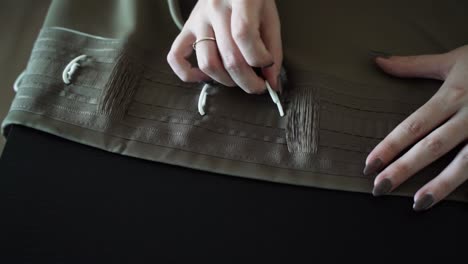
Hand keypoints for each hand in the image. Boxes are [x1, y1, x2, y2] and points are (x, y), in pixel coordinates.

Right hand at [167, 0, 282, 93]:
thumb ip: (273, 47)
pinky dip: (188, 74)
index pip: (245, 35)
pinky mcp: (186, 28)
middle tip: (258, 86)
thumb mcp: (270, 15)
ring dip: (226, 81)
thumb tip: (272, 81)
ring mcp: (198, 19)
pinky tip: (206, 77)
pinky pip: (176, 57)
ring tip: (237, 79)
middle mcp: (215, 9)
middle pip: (229, 57)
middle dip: (248, 81)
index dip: (260, 58)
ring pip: (207, 63)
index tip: (269, 64)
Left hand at [364, 45, 467, 210]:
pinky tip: (459, 201)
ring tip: (418, 203)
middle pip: (433, 146)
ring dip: (441, 185)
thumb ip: (414, 65)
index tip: (369, 165)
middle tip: (379, 188)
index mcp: (453, 95)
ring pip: (465, 162)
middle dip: (404, 169)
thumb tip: (378, 62)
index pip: (414, 125)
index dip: (390, 146)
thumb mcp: (453, 60)